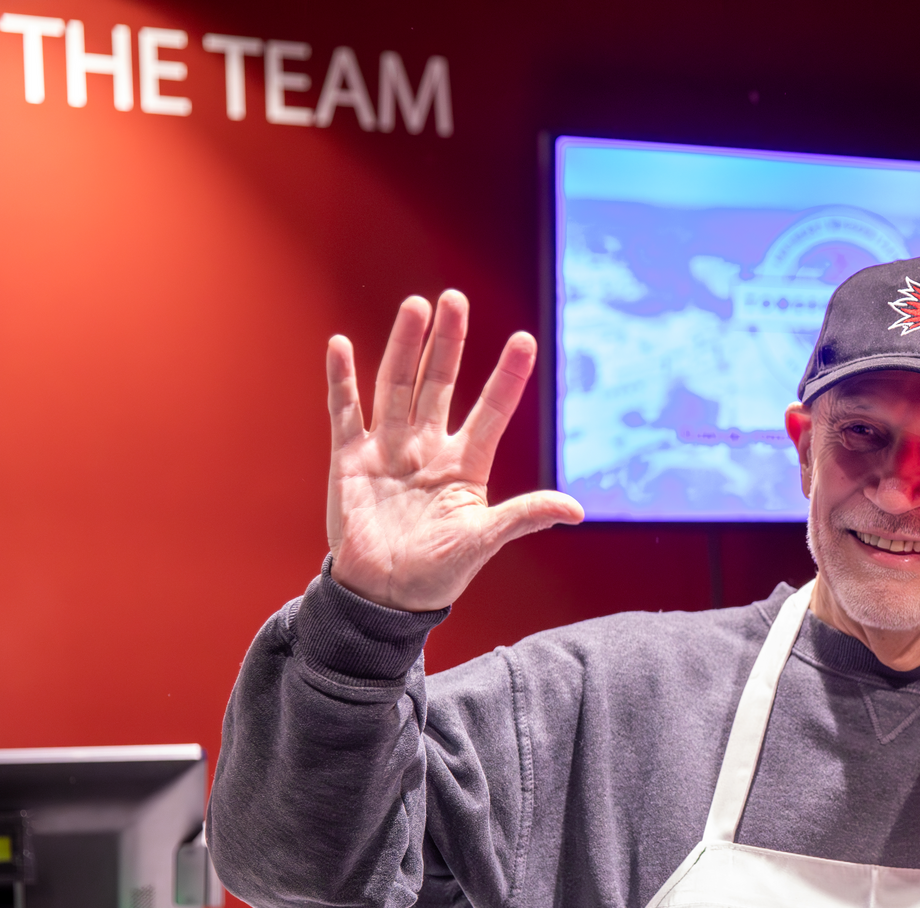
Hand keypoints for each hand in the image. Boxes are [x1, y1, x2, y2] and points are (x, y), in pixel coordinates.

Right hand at [325, 291, 582, 611]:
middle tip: (455, 298)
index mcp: (465, 465)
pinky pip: (346, 413)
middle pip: (439, 384)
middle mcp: (428, 448)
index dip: (507, 377)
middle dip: (448, 343)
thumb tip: (577, 509)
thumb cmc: (437, 572)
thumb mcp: (484, 540)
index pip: (492, 411)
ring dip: (405, 348)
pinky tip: (342, 345)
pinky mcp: (351, 460)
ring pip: (397, 387)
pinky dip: (342, 381)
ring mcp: (388, 450)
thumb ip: (524, 517)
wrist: (384, 597)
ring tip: (416, 307)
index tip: (525, 339)